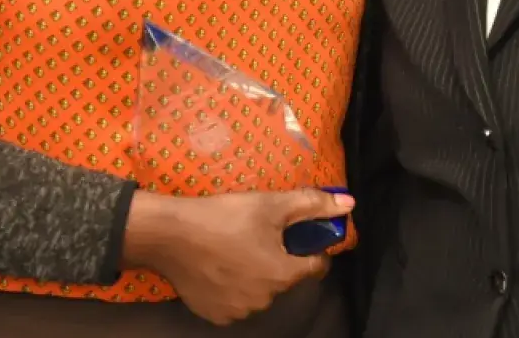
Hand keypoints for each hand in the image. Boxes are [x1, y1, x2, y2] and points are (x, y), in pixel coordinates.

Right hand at [122, 188, 354, 324]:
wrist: (169, 234)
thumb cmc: (224, 217)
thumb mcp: (270, 204)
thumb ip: (312, 204)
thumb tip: (349, 204)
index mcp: (283, 274)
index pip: (315, 266)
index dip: (311, 248)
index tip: (296, 233)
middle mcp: (265, 300)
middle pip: (284, 278)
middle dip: (277, 259)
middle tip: (257, 235)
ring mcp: (239, 311)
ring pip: (258, 291)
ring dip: (254, 275)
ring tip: (234, 249)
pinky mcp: (215, 315)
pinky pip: (234, 302)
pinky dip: (231, 288)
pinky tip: (218, 267)